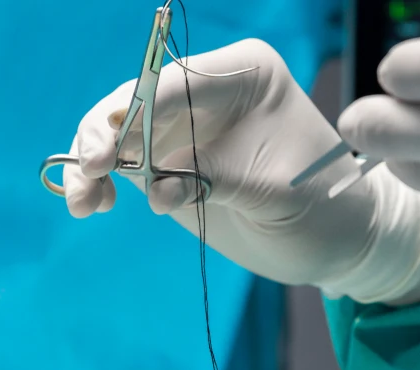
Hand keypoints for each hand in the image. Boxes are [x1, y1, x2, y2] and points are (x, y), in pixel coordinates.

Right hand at [63, 40, 419, 305]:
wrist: (336, 243)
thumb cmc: (324, 209)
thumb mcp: (276, 191)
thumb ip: (213, 178)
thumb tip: (154, 187)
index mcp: (244, 75)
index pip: (175, 83)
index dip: (135, 113)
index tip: (113, 150)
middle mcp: (207, 93)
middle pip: (135, 102)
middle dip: (105, 137)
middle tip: (92, 174)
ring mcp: (183, 129)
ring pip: (118, 133)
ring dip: (93, 165)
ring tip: (84, 203)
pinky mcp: (168, 164)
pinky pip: (122, 166)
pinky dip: (101, 184)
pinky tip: (93, 206)